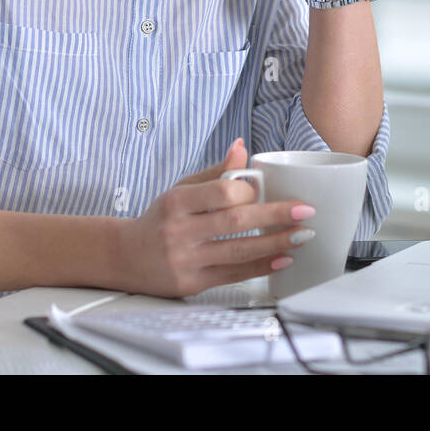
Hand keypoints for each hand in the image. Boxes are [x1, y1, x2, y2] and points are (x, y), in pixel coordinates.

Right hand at [114, 137, 316, 298]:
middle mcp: (179, 231)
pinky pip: (233, 274)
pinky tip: (282, 258)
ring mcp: (185, 260)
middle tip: (305, 211)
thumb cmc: (160, 218)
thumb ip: (215, 172)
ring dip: (275, 243)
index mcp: (177, 202)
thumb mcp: (181, 188)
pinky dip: (261, 267)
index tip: (273, 191)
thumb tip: (242, 147)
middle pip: (236, 223)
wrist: (125, 256)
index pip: (221, 193)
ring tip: (301, 235)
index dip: (251, 192)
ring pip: (238, 252)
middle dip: (276, 216)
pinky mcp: (191, 283)